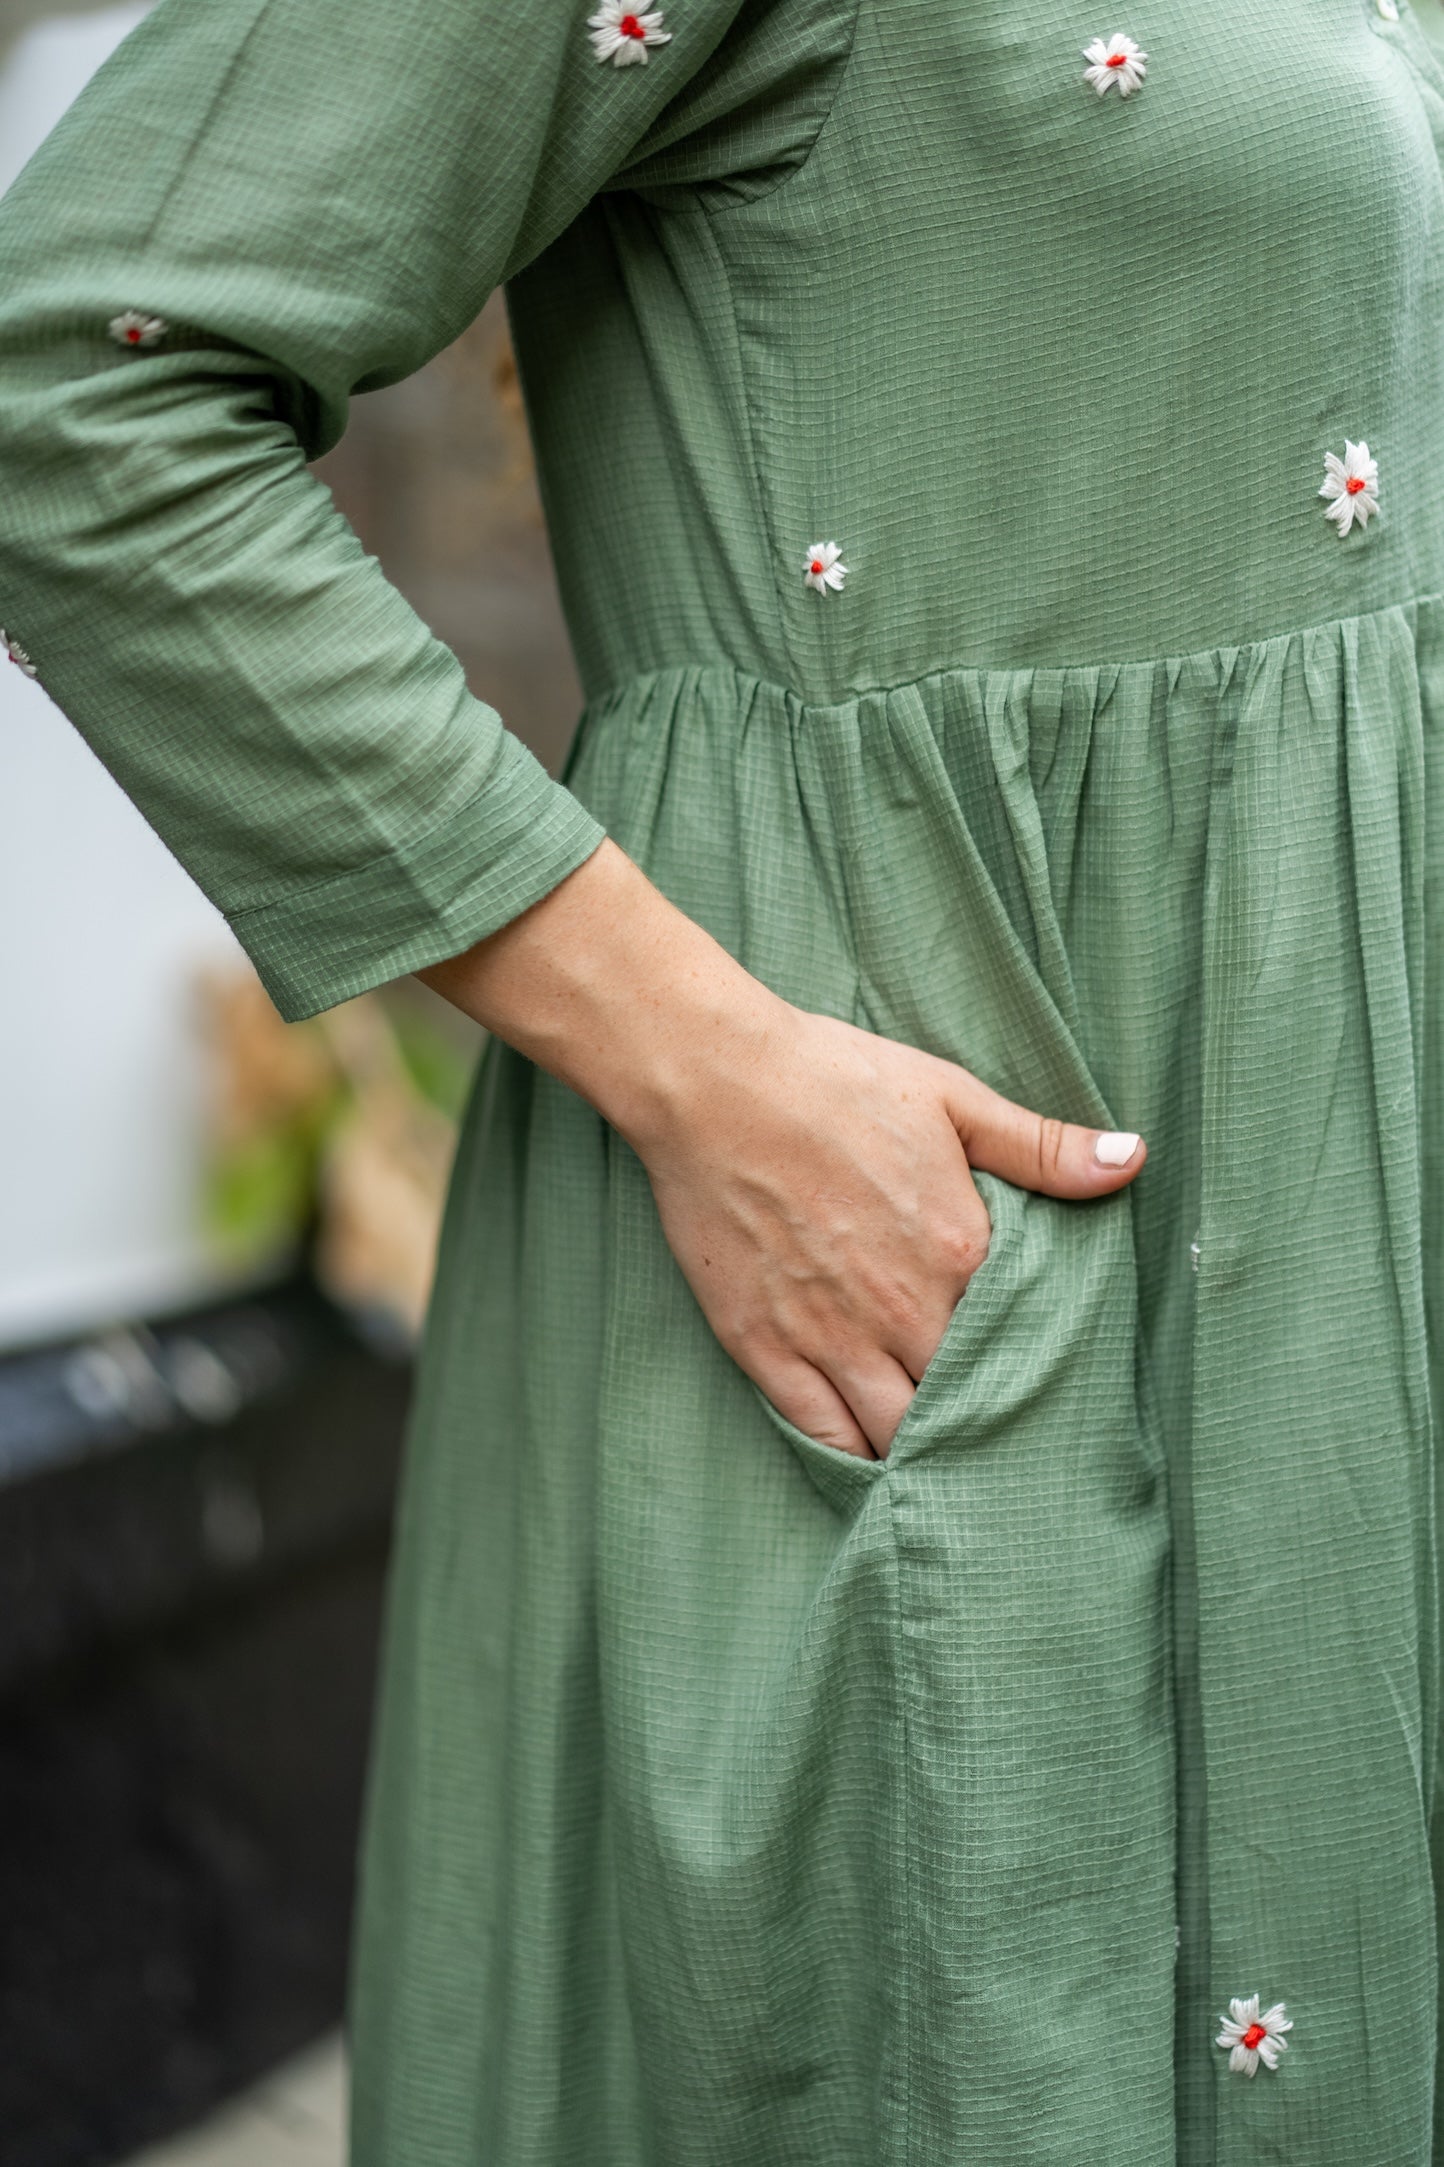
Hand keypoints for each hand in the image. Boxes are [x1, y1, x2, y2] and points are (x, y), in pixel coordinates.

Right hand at [631, 1001, 1143, 1458]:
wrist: (713, 1082)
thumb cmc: (832, 1079)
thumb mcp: (951, 1096)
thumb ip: (1041, 1146)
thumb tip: (1132, 1160)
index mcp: (957, 1250)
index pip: (1021, 1341)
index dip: (1033, 1362)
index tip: (1044, 1374)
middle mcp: (901, 1309)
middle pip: (964, 1400)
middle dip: (984, 1417)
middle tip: (1000, 1430)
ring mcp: (829, 1337)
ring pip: (898, 1434)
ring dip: (925, 1448)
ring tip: (943, 1452)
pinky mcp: (764, 1348)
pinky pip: (823, 1435)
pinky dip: (854, 1458)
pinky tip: (874, 1458)